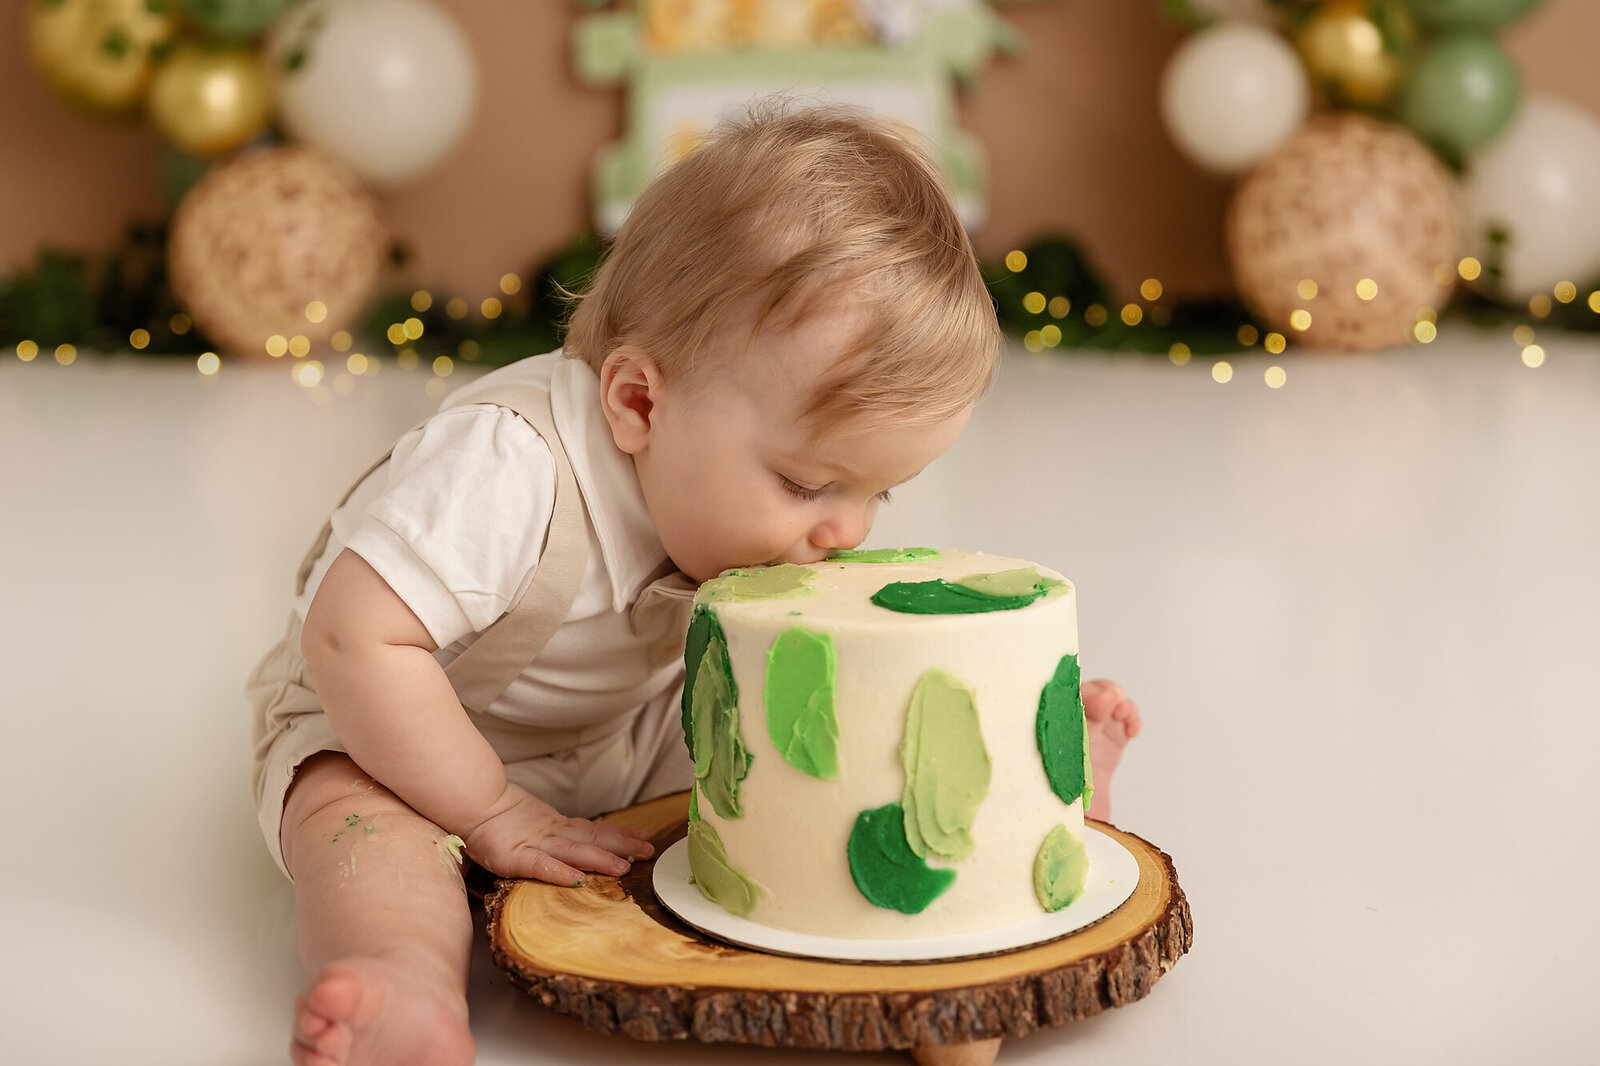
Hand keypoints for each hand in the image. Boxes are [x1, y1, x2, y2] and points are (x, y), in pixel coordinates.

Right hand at [459, 782, 653, 885]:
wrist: (469, 800)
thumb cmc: (495, 815)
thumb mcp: (529, 822)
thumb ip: (548, 832)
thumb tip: (574, 844)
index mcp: (555, 826)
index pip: (594, 830)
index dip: (620, 834)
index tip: (644, 838)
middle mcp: (551, 834)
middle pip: (593, 840)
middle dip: (623, 846)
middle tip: (649, 852)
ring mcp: (534, 844)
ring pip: (573, 852)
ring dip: (601, 859)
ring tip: (626, 867)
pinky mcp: (514, 856)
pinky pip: (540, 866)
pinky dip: (559, 872)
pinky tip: (578, 880)